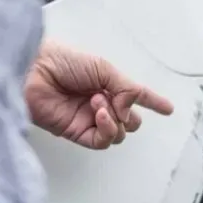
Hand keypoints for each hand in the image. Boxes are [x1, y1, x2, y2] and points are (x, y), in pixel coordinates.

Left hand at [25, 40, 174, 149]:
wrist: (34, 71)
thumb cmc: (63, 61)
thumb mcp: (103, 67)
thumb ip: (126, 89)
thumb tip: (131, 111)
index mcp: (106, 84)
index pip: (135, 96)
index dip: (153, 102)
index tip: (168, 109)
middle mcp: (100, 103)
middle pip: (130, 121)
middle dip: (130, 113)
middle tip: (116, 100)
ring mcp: (89, 119)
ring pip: (119, 133)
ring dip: (116, 119)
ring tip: (98, 102)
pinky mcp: (76, 133)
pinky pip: (102, 141)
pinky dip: (107, 129)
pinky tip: (98, 115)